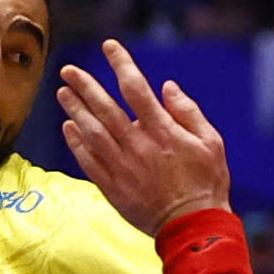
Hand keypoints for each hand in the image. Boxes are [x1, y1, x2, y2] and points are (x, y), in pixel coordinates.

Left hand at [57, 38, 231, 235]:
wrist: (192, 227)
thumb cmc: (206, 183)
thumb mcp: (210, 142)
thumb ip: (188, 112)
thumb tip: (166, 87)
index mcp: (163, 131)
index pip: (136, 88)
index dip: (121, 64)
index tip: (109, 47)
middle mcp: (138, 146)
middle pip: (105, 108)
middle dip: (85, 85)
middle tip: (68, 70)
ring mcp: (122, 168)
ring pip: (92, 132)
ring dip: (75, 110)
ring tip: (63, 93)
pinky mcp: (113, 188)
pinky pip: (88, 161)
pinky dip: (77, 143)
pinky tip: (68, 128)